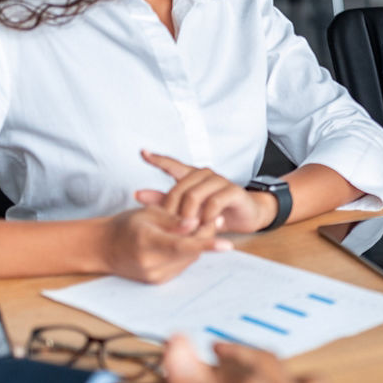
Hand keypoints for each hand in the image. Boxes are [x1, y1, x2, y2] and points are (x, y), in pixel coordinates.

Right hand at [101, 205, 228, 282]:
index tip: (227, 245)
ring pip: (189, 259)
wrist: (103, 248)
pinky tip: (182, 241)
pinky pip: (182, 265)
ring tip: (195, 227)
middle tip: (215, 217)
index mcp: (147, 241)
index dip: (206, 244)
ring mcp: (154, 275)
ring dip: (197, 244)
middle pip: (190, 252)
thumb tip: (196, 222)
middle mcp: (151, 263)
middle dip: (206, 235)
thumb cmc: (127, 225)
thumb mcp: (149, 213)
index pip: (182, 245)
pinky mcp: (157, 281)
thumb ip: (174, 219)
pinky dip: (187, 253)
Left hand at [137, 150, 280, 233]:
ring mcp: (220, 181)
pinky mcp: (233, 191)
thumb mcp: (187, 209)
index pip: (173, 164)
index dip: (158, 159)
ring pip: (195, 195)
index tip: (142, 153)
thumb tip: (138, 195)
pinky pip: (214, 203)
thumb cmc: (214, 211)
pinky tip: (204, 226)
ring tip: (186, 230)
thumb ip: (164, 201)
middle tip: (169, 227)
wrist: (245, 216)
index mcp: (192, 176)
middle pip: (180, 188)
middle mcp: (205, 175)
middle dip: (172, 209)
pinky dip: (206, 217)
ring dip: (188, 215)